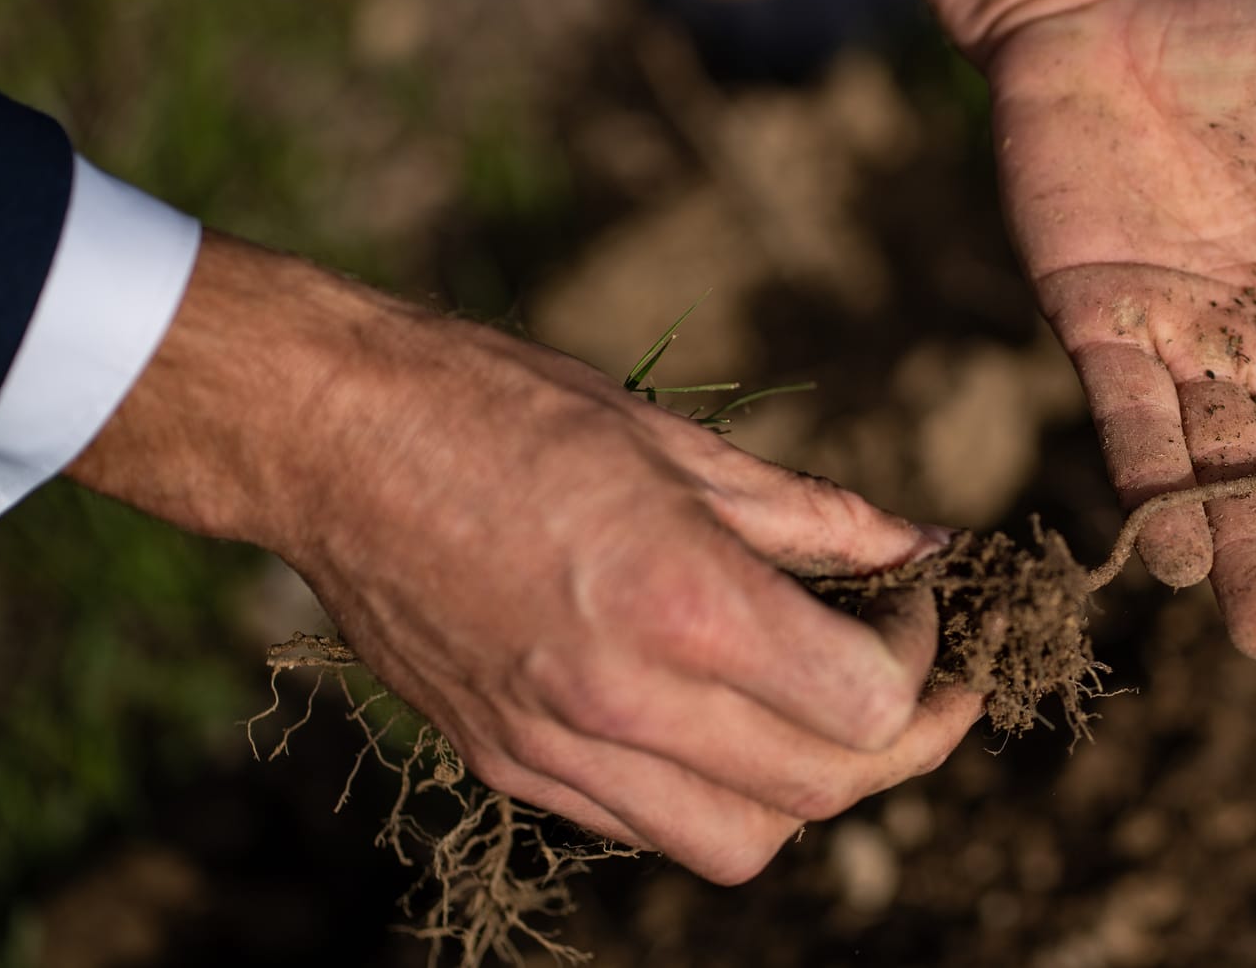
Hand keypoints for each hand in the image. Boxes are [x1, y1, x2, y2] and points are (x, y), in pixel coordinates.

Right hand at [70, 234, 980, 882]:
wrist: (331, 439)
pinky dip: (712, 791)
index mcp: (676, 602)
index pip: (862, 705)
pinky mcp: (507, 764)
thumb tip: (923, 547)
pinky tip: (723, 714)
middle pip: (820, 793)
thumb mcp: (681, 443)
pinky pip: (646, 826)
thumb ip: (818, 516)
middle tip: (924, 681)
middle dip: (904, 743)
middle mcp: (619, 700)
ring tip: (826, 712)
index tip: (917, 604)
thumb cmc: (507, 410)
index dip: (920, 661)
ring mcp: (554, 749)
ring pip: (737, 843)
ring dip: (810, 790)